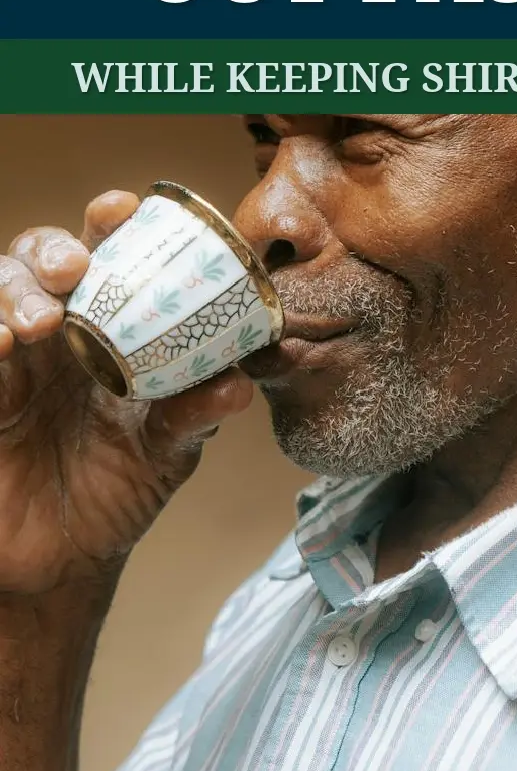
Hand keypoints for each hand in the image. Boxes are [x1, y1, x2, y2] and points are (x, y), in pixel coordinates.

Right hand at [0, 191, 252, 594]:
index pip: (104, 257)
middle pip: (37, 258)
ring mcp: (9, 361)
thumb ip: (194, 414)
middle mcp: (53, 333)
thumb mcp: (165, 453)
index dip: (107, 223)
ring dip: (12, 292)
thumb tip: (239, 383)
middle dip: (51, 250)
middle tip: (73, 271)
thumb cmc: (116, 492)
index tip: (122, 208)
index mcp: (107, 331)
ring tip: (38, 323)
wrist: (63, 561)